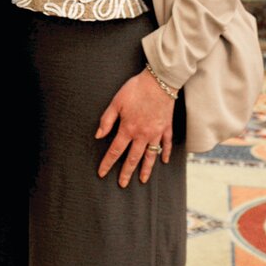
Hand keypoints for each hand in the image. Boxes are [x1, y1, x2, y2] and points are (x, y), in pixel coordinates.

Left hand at [95, 70, 173, 186]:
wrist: (159, 81)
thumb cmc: (135, 89)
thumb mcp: (116, 102)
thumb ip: (107, 120)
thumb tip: (98, 135)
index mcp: (128, 129)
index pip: (115, 151)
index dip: (107, 163)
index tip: (102, 173)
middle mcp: (142, 135)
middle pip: (133, 158)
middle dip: (126, 173)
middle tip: (122, 184)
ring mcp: (156, 132)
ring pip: (150, 155)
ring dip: (146, 169)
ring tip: (143, 180)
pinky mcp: (166, 127)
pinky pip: (166, 144)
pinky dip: (164, 153)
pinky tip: (163, 161)